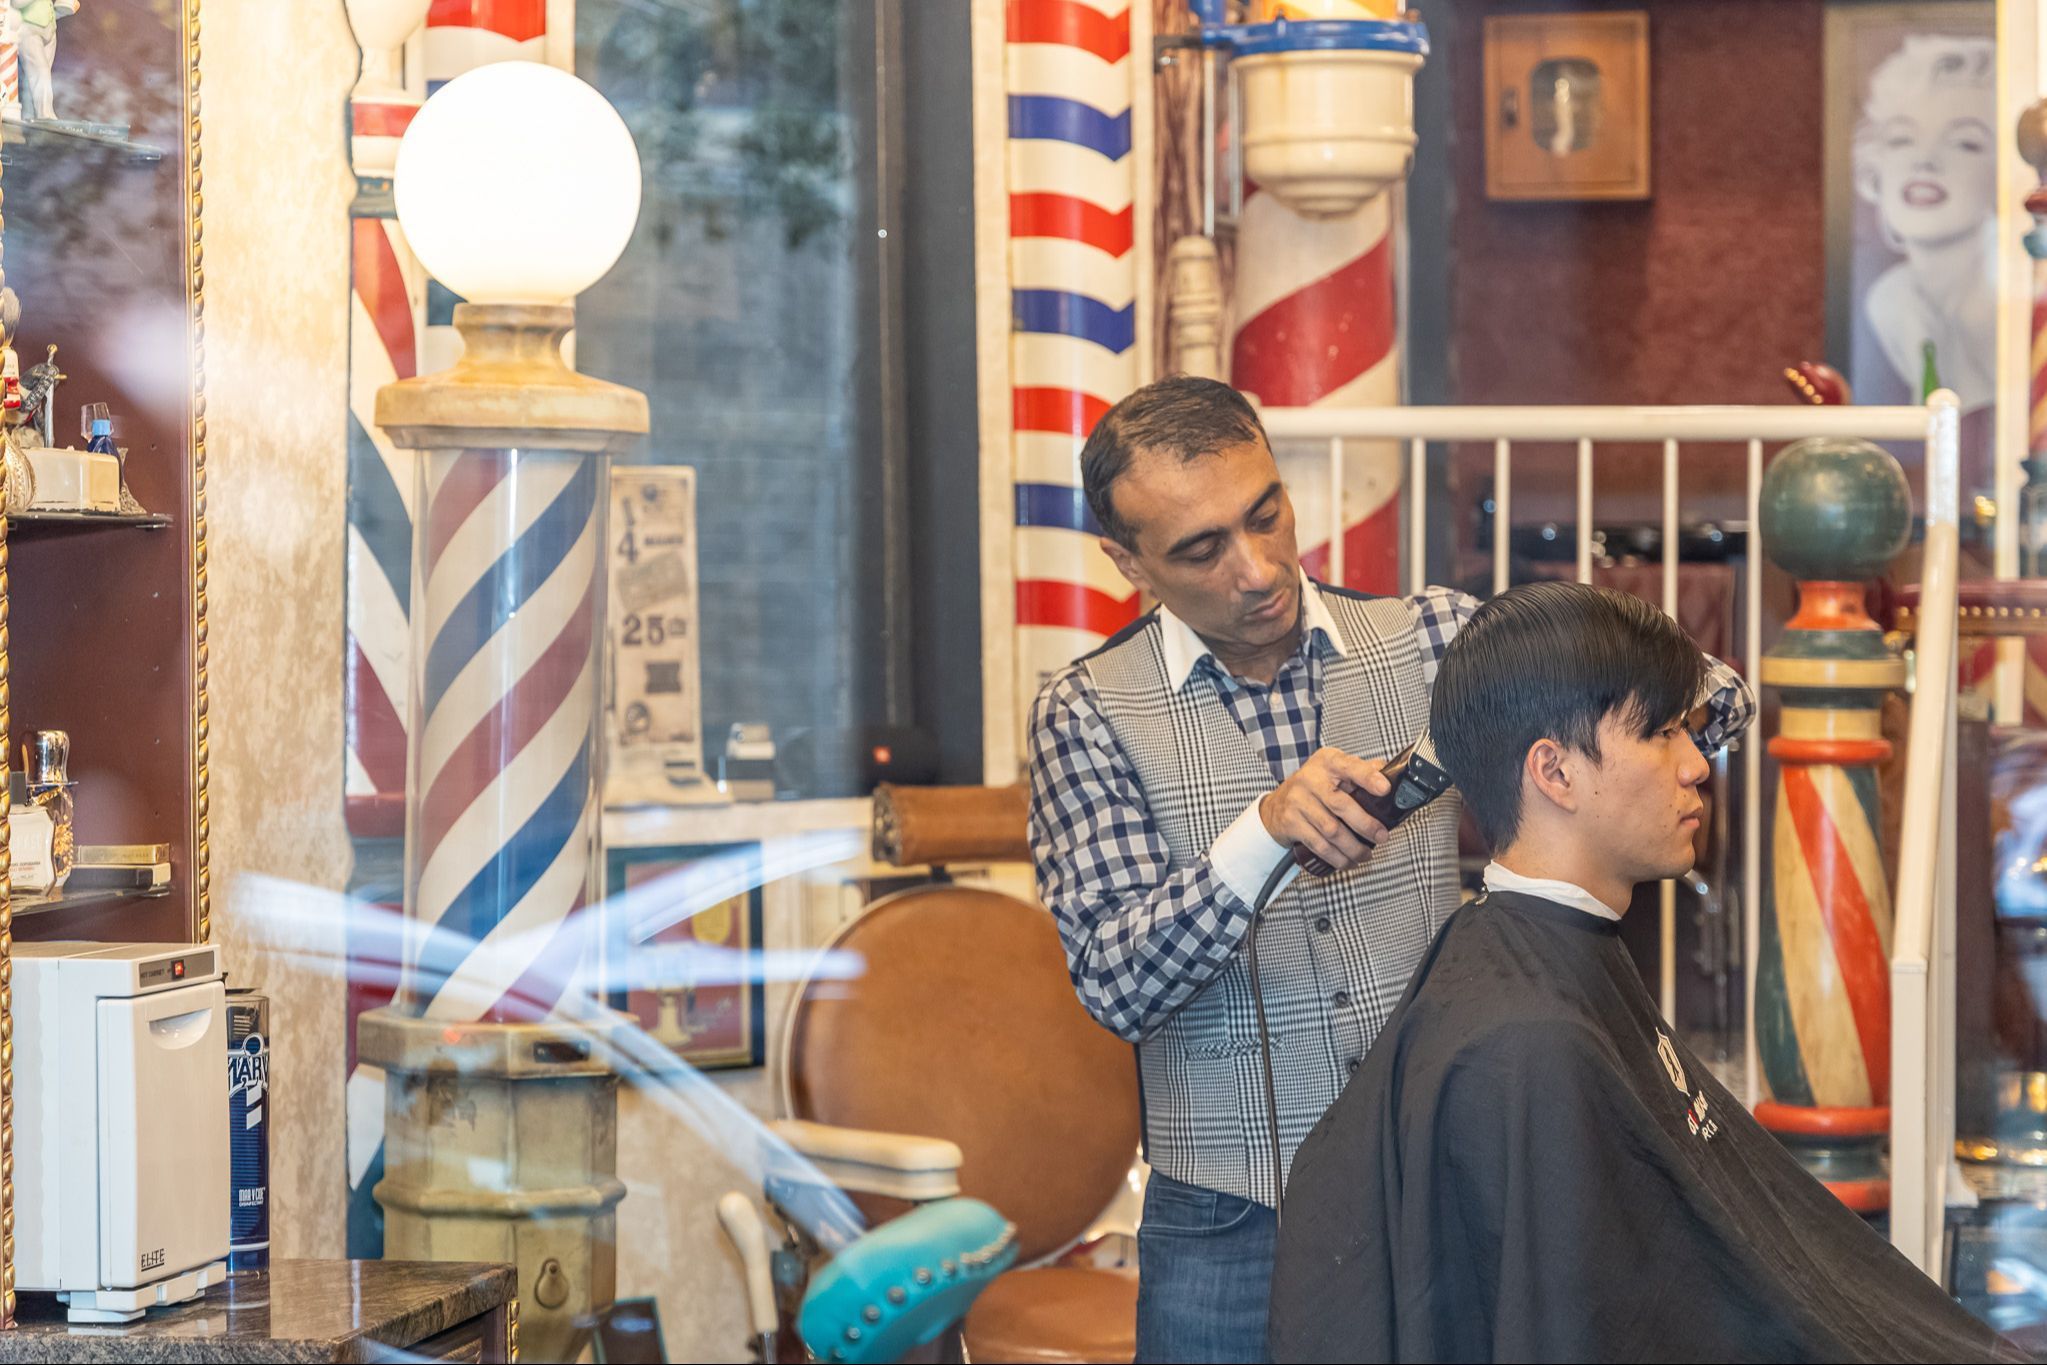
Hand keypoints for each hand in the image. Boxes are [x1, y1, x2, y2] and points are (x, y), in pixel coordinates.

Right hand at [1258, 748, 1391, 874]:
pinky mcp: (1291, 822)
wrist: (1274, 807)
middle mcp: (1310, 779)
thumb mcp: (1334, 771)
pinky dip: (1336, 857)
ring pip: (1331, 830)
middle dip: (1366, 825)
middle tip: (1381, 837)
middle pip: (1341, 804)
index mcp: (1327, 762)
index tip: (1385, 788)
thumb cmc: (1312, 788)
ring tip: (1365, 854)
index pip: (1350, 766)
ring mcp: (1297, 801)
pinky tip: (1347, 861)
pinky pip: (1318, 844)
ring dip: (1352, 848)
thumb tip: (1391, 774)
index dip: (1368, 777)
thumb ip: (1361, 770)